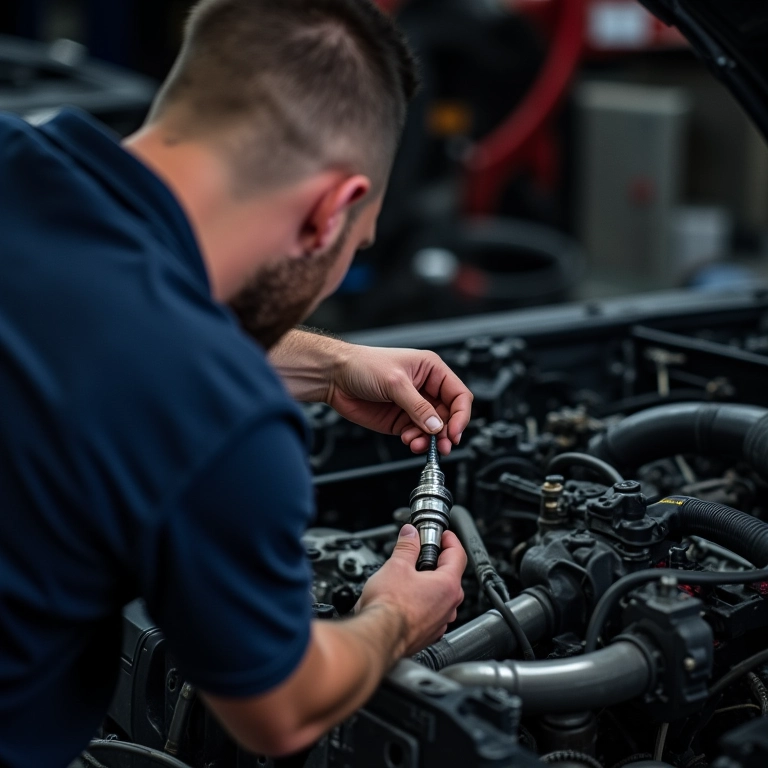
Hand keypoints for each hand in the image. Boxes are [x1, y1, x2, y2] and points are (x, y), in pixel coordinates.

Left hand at [327, 345, 472, 454]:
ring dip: (429, 440)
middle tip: (442, 445)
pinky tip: (409, 440)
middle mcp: (425, 388)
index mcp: (431, 370)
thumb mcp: (395, 383)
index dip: (460, 415)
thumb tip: (436, 426)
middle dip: (446, 432)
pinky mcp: (400, 420)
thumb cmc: (362, 365)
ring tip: (418, 444)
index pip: (458, 394)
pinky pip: (417, 435)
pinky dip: (416, 441)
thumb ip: (418, 407)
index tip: (454, 432)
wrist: (334, 376)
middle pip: (448, 415)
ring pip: (433, 429)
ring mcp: (413, 406)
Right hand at [356, 525, 465, 655]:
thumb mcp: (396, 565)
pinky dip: (422, 603)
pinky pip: (431, 613)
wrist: (378, 637)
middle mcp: (449, 605)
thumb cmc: (388, 606)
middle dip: (436, 561)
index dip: (450, 540)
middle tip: (420, 552)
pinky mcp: (428, 634)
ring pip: (440, 596)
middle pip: (450, 575)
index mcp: (447, 585)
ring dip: (429, 584)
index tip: (442, 534)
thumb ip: (407, 546)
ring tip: (408, 577)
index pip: (458, 554)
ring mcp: (440, 622)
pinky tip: (405, 600)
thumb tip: (410, 534)